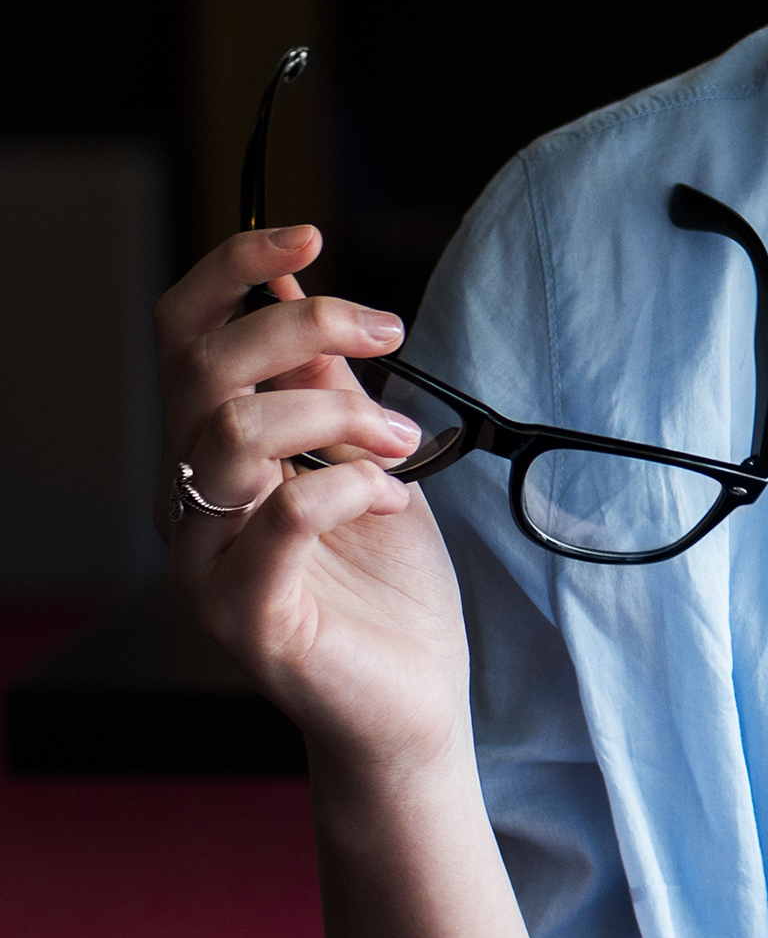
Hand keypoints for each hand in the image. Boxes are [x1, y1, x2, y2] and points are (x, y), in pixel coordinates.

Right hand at [155, 225, 466, 773]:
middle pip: (205, 369)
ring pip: (233, 432)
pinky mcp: (248, 618)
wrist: (412, 703)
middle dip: (308, 328)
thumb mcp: (366, 464)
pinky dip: (348, 486)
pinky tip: (390, 495)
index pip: (184, 337)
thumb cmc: (387, 589)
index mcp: (212, 456)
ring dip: (339, 413)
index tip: (307, 234)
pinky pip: (282, 518)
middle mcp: (192, 501)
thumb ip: (328, 392)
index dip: (231, 271)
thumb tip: (308, 304)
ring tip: (400, 442)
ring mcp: (209, 562)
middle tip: (390, 339)